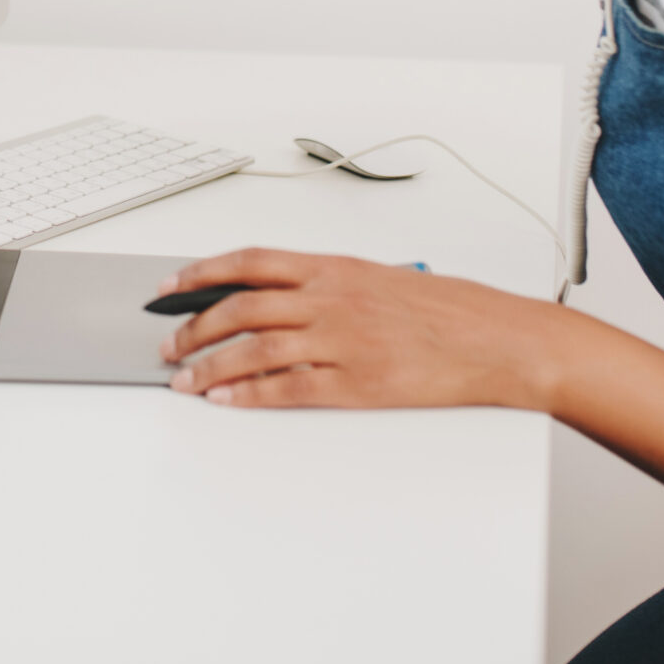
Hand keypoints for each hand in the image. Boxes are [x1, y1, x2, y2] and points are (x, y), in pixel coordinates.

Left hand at [157, 248, 564, 409]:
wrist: (496, 339)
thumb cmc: (447, 309)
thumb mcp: (381, 277)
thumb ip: (328, 285)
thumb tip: (279, 298)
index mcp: (335, 269)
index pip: (251, 263)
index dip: (202, 273)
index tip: (171, 286)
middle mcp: (330, 300)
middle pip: (240, 308)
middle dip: (193, 326)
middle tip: (168, 342)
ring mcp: (341, 342)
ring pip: (254, 350)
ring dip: (210, 365)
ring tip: (184, 379)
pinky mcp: (355, 384)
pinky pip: (287, 389)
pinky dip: (248, 395)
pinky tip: (226, 400)